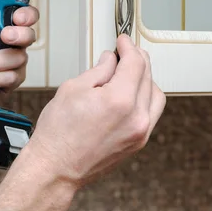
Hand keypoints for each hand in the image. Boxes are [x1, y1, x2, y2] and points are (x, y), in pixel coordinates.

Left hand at [0, 1, 38, 103]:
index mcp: (0, 21)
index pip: (25, 12)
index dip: (26, 14)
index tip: (16, 17)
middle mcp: (10, 39)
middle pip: (30, 35)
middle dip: (19, 35)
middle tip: (3, 36)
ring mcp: (12, 60)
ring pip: (17, 58)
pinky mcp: (9, 80)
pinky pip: (11, 77)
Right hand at [25, 34, 165, 187]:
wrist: (56, 169)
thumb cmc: (58, 134)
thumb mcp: (73, 88)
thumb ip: (99, 70)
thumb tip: (112, 59)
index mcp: (120, 100)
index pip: (135, 63)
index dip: (129, 47)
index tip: (122, 41)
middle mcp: (136, 117)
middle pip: (147, 76)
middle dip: (137, 60)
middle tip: (124, 52)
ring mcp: (141, 132)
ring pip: (155, 94)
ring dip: (145, 79)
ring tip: (128, 73)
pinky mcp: (139, 142)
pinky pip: (152, 113)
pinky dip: (145, 98)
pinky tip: (130, 93)